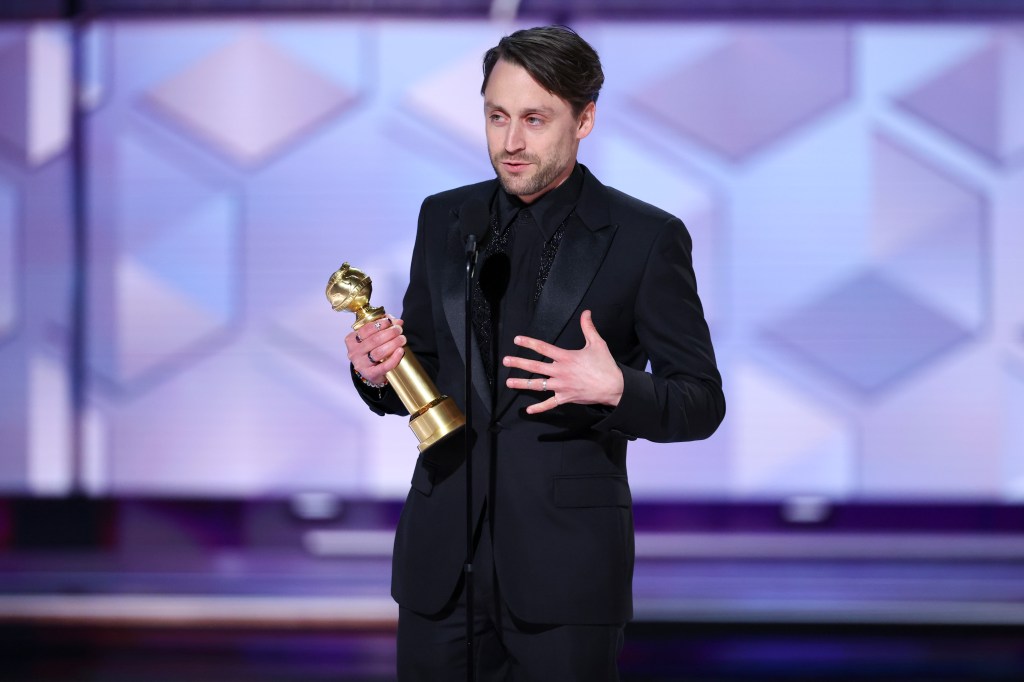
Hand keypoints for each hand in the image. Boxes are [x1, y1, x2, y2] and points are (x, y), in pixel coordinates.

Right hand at [345, 316, 404, 384]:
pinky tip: (401, 351)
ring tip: (402, 339)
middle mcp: (354, 352)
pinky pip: (384, 366)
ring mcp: (361, 364)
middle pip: (374, 340)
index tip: (391, 321)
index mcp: (352, 340)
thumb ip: (384, 326)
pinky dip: (394, 358)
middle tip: (399, 330)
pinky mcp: (370, 374)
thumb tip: (398, 321)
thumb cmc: (371, 351)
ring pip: (379, 352)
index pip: (366, 329)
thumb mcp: (374, 337)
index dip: (380, 323)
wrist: (372, 372)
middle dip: (390, 333)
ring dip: (393, 343)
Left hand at [503, 310, 623, 414]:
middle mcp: (560, 372)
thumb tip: (586, 312)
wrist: (614, 387)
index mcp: (566, 358)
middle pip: (535, 367)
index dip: (529, 343)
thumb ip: (588, 327)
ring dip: (522, 384)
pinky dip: (539, 408)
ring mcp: (561, 386)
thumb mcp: (597, 344)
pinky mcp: (565, 398)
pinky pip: (549, 404)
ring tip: (509, 382)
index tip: (517, 340)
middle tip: (505, 361)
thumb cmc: (605, 366)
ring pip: (538, 385)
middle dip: (519, 363)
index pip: (544, 348)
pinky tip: (528, 410)